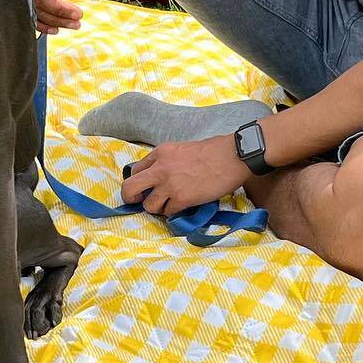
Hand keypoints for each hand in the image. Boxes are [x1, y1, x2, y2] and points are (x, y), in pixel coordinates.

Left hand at [121, 136, 249, 217]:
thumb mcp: (182, 149)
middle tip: (141, 202)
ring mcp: (170, 185)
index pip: (135, 171)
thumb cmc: (213, 151)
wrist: (232, 156)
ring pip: (149, 206)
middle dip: (131, 198)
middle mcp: (160, 168)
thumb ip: (166, 161)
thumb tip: (158, 177)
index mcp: (160, 153)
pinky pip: (168, 212)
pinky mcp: (182, 198)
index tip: (143, 190)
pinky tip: (184, 206)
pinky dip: (174, 212)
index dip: (138, 183)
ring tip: (171, 204)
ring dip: (158, 208)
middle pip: (130, 188)